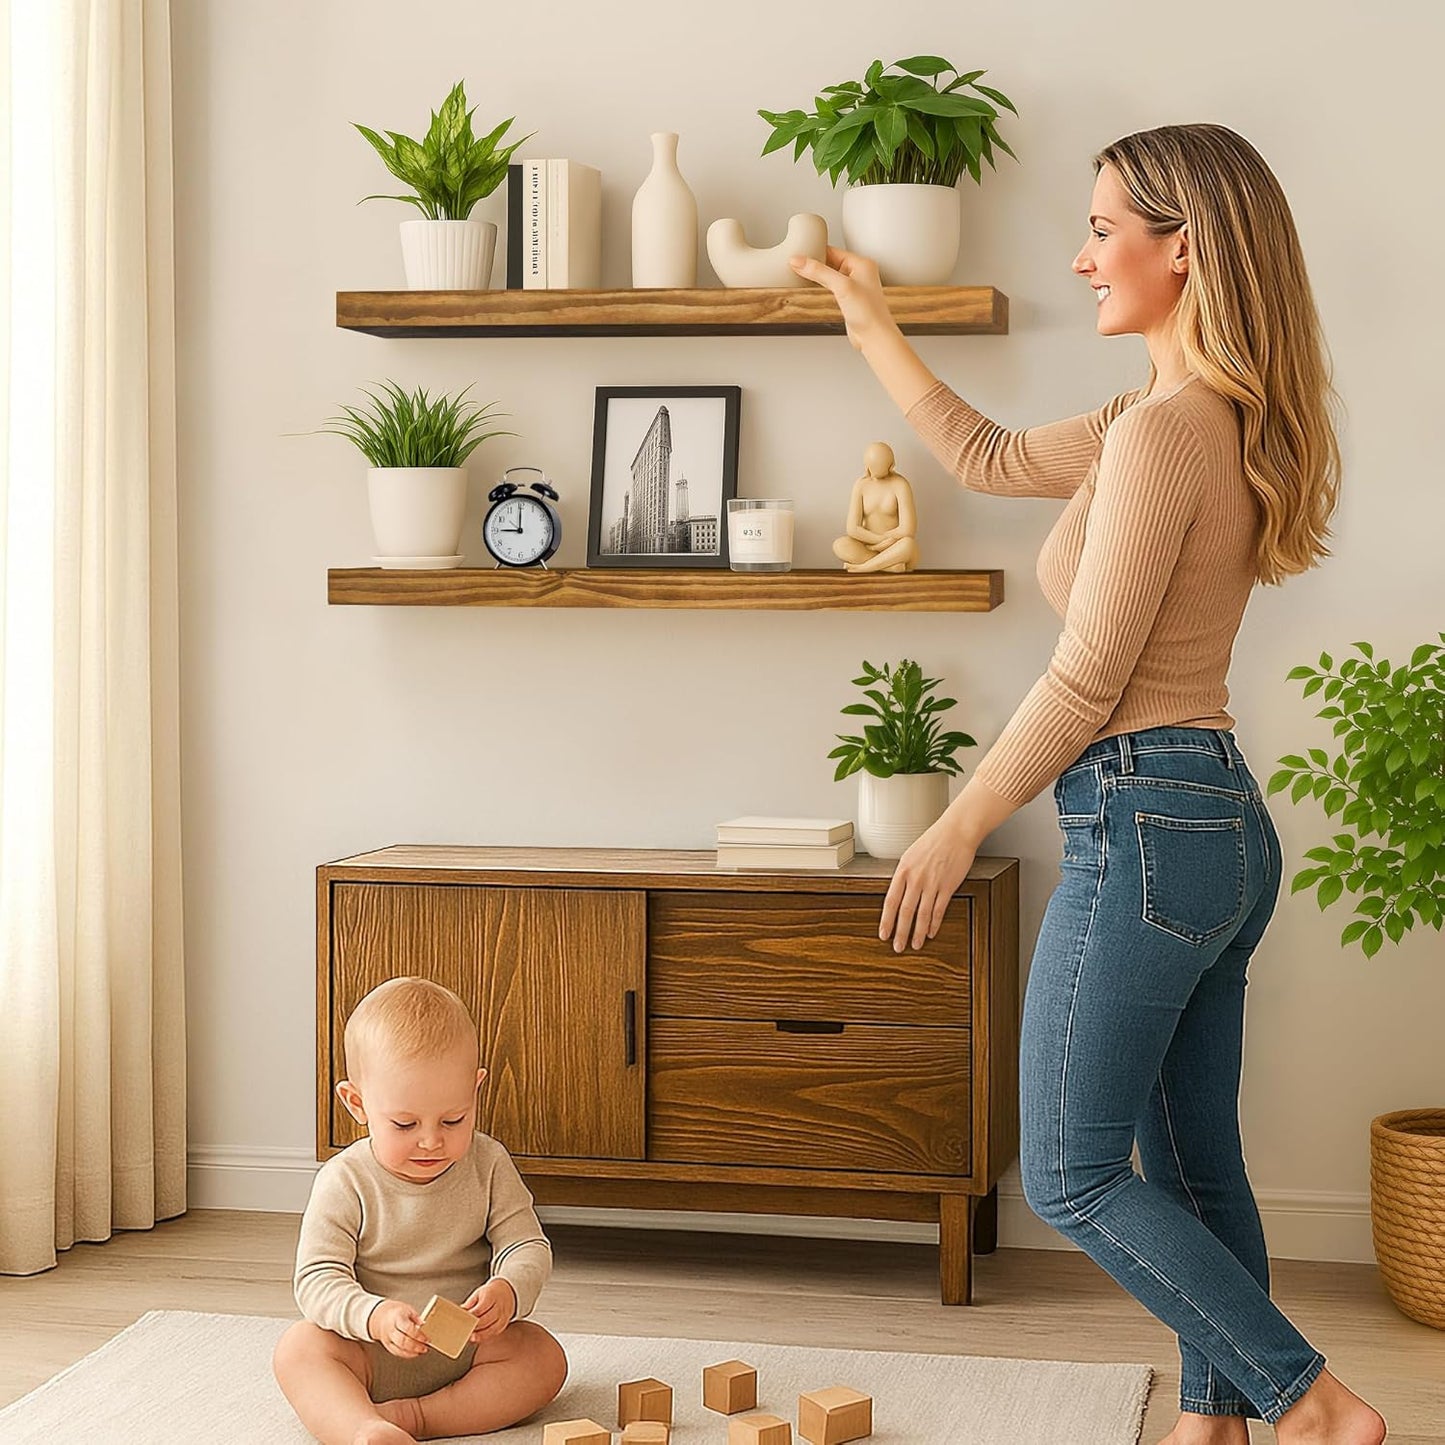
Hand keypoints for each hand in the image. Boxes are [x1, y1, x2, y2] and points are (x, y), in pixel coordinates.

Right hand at [368, 1298, 428, 1358]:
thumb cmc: (397, 1312)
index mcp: (397, 1317)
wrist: (382, 1316)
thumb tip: (423, 1324)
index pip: (407, 1328)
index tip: (427, 1339)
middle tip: (425, 1347)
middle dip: (415, 1346)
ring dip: (412, 1352)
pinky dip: (407, 1354)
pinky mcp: (387, 1345)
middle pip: (402, 1341)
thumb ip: (416, 1317)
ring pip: (399, 1349)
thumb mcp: (408, 1309)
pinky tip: (415, 1353)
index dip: (418, 1335)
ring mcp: (387, 1338)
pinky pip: (396, 1352)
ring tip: (422, 1350)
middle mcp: (390, 1329)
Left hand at [462, 1277, 516, 1341]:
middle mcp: (499, 1307)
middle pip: (485, 1319)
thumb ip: (470, 1303)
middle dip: (474, 1326)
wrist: (506, 1293)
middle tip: (464, 1329)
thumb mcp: (479, 1294)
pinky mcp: (503, 1325)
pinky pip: (493, 1333)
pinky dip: (484, 1336)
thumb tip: (461, 1311)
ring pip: (491, 1328)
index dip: (471, 1315)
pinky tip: (477, 1337)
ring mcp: (503, 1317)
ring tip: (470, 1336)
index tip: (463, 1319)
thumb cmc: (490, 1294)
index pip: (480, 1308)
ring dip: (479, 1334)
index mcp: (492, 1296)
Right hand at [789, 246, 896, 352]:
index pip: (833, 251)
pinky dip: (820, 286)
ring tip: (800, 276)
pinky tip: (812, 288)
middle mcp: (859, 273)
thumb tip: (799, 261)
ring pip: (829, 275)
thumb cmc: (869, 313)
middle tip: (796, 266)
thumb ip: (819, 272)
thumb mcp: (841, 286)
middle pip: (830, 262)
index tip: (798, 255)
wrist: (874, 338)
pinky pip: (831, 287)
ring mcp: (853, 287)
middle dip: (814, 264)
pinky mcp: (848, 299)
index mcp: (862, 263)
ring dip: (816, 276)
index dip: (815, 252)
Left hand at [879, 813, 978, 951]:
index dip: (886, 921)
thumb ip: (904, 874)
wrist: (956, 831)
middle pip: (905, 912)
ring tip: (916, 944)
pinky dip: (935, 924)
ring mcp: (932, 883)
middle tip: (897, 947)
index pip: (890, 901)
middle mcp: (916, 878)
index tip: (883, 934)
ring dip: (918, 933)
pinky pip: (939, 910)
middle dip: (900, 932)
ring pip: (922, 915)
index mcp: (903, 870)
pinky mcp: (948, 886)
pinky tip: (932, 932)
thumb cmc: (934, 841)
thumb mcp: (910, 855)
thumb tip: (898, 892)